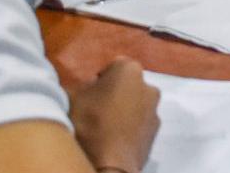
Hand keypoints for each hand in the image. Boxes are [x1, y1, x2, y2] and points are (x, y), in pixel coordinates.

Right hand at [69, 58, 159, 172]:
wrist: (109, 161)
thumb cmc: (89, 121)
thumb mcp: (73, 96)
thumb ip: (84, 84)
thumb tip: (91, 86)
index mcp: (130, 69)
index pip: (112, 67)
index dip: (99, 79)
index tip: (89, 93)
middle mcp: (149, 86)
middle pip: (127, 85)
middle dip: (115, 93)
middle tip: (97, 109)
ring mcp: (156, 110)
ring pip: (136, 104)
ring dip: (124, 109)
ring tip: (105, 126)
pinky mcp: (156, 131)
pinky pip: (140, 122)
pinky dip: (130, 126)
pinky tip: (115, 137)